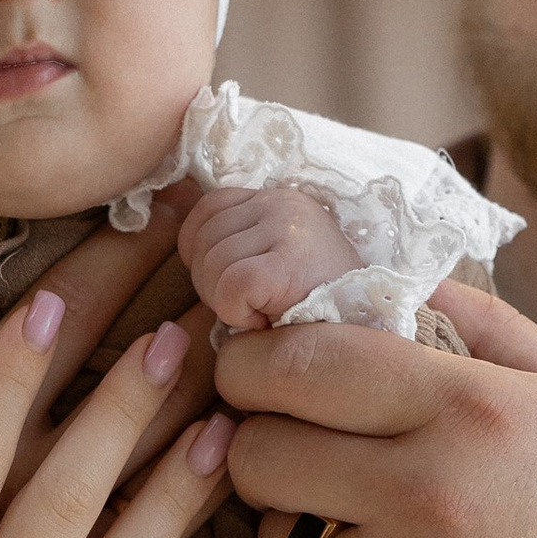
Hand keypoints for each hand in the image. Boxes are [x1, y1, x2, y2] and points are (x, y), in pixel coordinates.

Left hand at [178, 182, 355, 333]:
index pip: (207, 209)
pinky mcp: (290, 261)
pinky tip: (266, 322)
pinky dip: (237, 313)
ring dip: (224, 303)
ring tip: (261, 313)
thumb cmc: (312, 306)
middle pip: (204, 239)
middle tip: (249, 306)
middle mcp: (283, 203)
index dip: (202, 252)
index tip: (231, 285)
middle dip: (210, 283)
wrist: (364, 338)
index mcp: (277, 199)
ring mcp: (289, 227)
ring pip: (212, 264)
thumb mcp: (271, 257)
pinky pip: (230, 286)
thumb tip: (172, 215)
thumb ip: (233, 236)